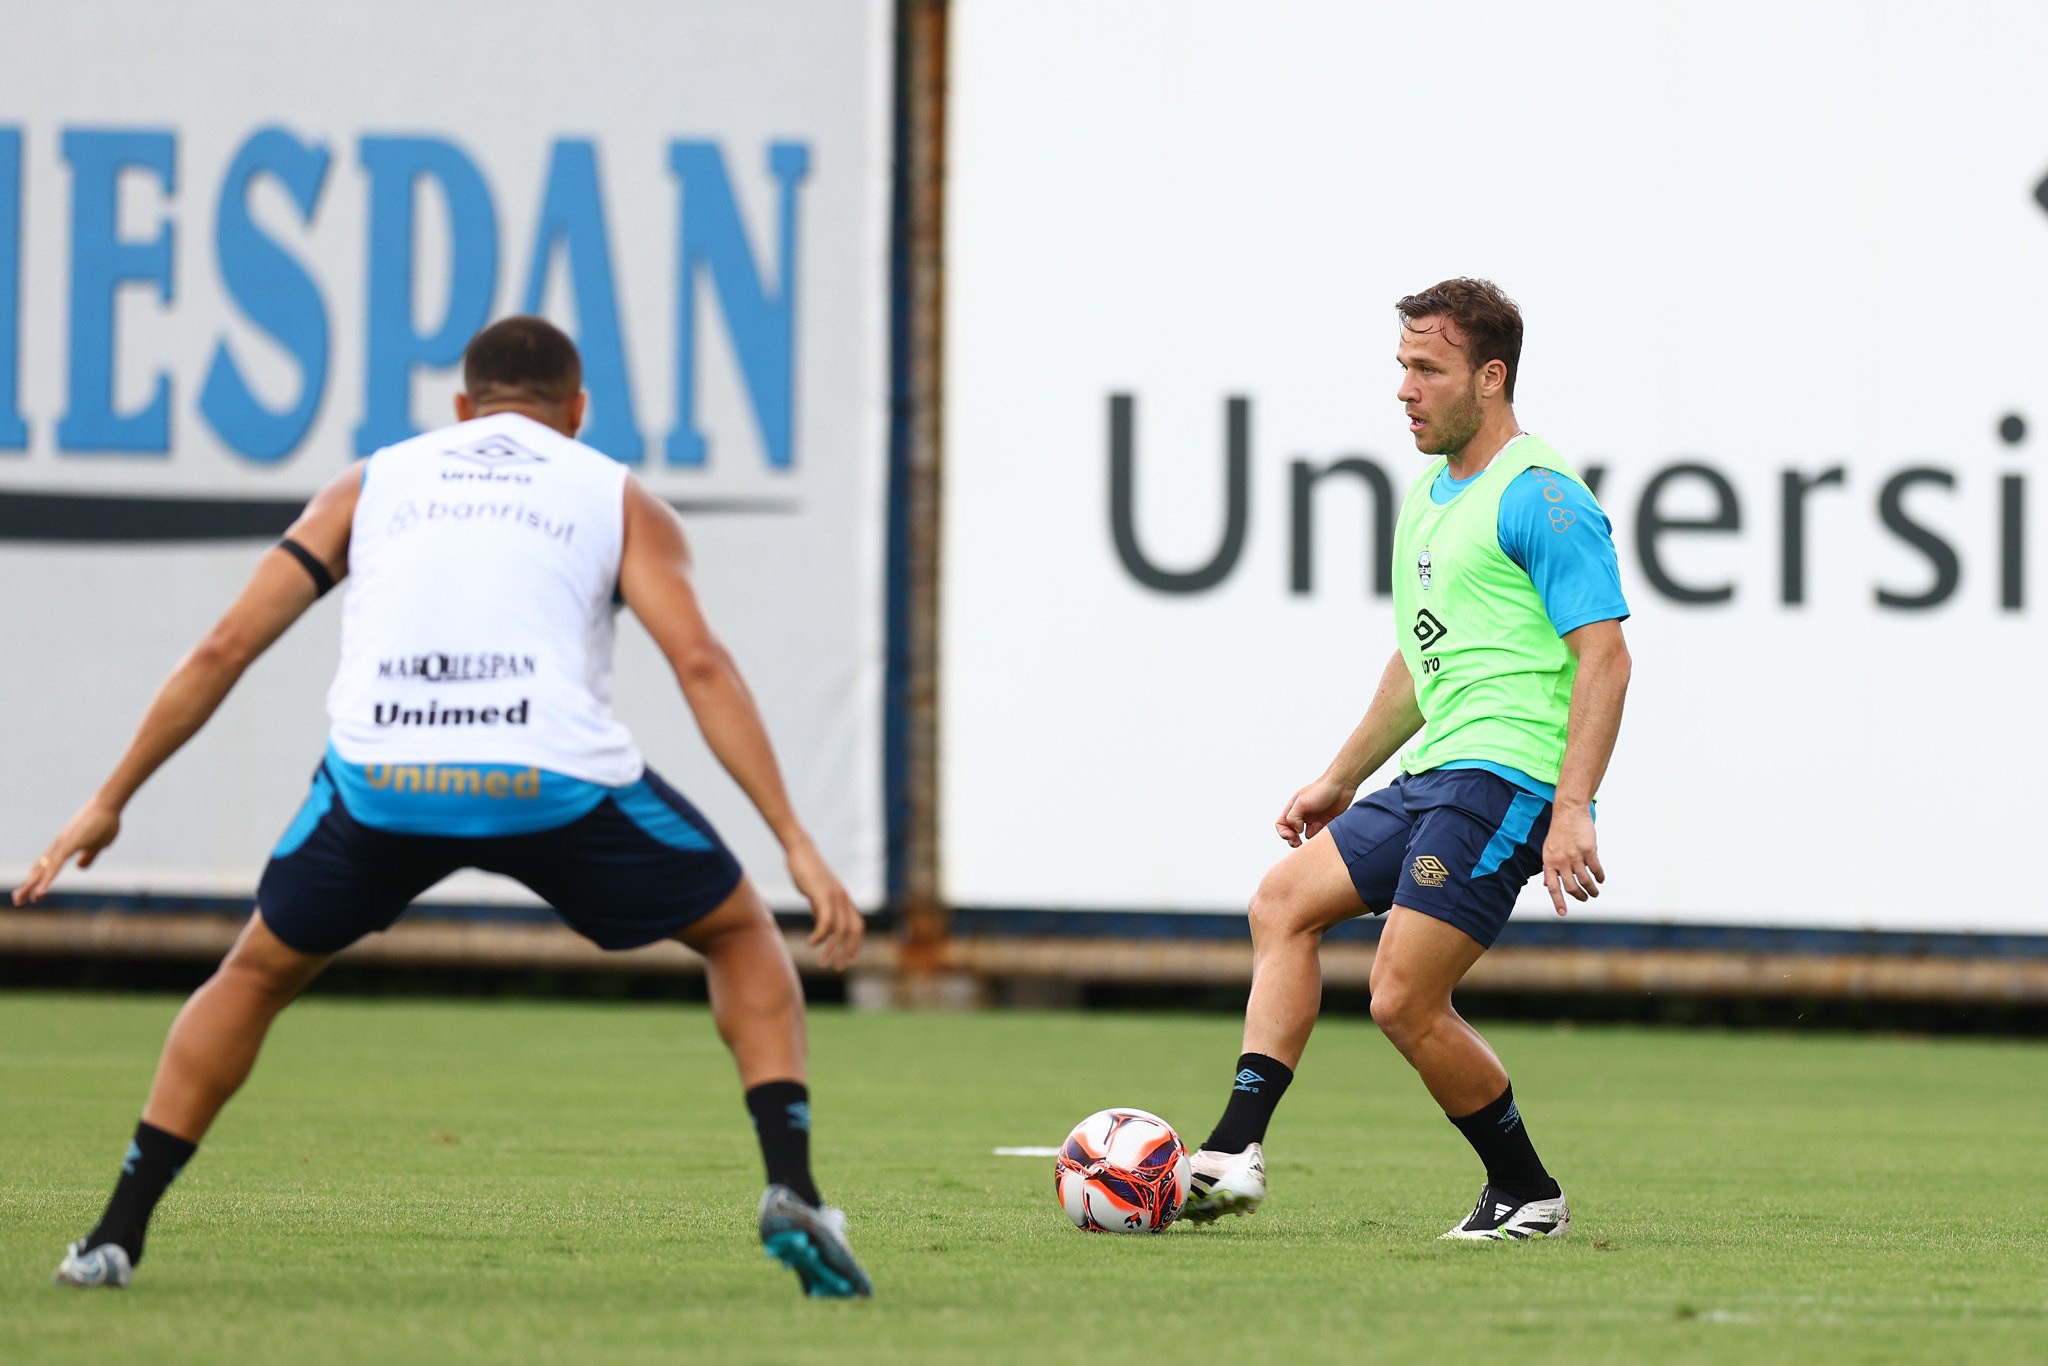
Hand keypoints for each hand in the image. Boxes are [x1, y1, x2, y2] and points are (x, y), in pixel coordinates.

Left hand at [13, 798, 121, 905]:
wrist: (108, 805)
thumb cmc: (105, 822)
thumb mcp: (98, 844)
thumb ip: (89, 855)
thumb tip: (80, 867)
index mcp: (65, 846)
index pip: (47, 865)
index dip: (38, 879)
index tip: (31, 893)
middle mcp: (59, 846)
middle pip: (40, 868)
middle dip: (28, 885)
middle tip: (18, 901)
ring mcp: (62, 845)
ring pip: (44, 869)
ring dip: (32, 885)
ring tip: (22, 900)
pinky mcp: (69, 845)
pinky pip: (55, 866)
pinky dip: (46, 879)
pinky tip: (41, 891)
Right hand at [786, 840, 864, 970]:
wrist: (800, 850)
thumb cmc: (806, 871)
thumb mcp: (816, 894)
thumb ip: (821, 909)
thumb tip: (822, 927)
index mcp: (844, 899)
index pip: (858, 926)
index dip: (856, 944)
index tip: (849, 959)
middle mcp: (844, 899)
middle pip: (854, 931)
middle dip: (847, 951)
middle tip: (837, 967)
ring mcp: (835, 896)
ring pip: (840, 930)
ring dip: (832, 949)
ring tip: (822, 962)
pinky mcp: (823, 894)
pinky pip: (825, 921)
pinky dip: (820, 936)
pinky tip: (811, 943)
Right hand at [1274, 777, 1358, 847]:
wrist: (1342, 786)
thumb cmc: (1321, 790)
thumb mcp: (1302, 802)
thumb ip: (1293, 817)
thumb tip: (1296, 830)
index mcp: (1293, 808)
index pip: (1281, 824)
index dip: (1283, 832)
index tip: (1291, 835)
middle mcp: (1302, 814)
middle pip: (1292, 832)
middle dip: (1293, 840)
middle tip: (1298, 843)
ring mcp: (1313, 819)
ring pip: (1307, 835)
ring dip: (1311, 835)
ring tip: (1317, 827)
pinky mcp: (1325, 822)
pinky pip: (1319, 834)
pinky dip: (1321, 834)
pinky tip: (1325, 826)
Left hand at [1541, 804, 1603, 914]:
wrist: (1568, 812)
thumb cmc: (1558, 832)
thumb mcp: (1548, 850)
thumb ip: (1549, 868)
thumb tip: (1547, 886)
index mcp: (1549, 862)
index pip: (1552, 887)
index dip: (1557, 901)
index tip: (1563, 913)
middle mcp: (1561, 861)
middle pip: (1571, 887)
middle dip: (1580, 896)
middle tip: (1586, 898)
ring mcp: (1575, 856)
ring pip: (1585, 880)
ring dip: (1591, 889)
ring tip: (1595, 892)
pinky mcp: (1589, 850)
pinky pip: (1596, 869)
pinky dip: (1599, 876)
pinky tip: (1601, 879)